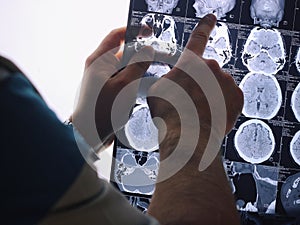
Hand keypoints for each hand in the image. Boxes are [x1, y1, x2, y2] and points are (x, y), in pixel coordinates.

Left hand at [72, 28, 153, 148]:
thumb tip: (148, 50)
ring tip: (153, 70)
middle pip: (122, 51)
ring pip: (124, 66)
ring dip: (138, 66)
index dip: (133, 30)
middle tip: (157, 55)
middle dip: (139, 51)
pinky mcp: (107, 89)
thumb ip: (138, 65)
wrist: (88, 134)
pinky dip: (133, 78)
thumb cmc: (102, 111)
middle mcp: (99, 67)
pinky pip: (122, 78)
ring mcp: (103, 79)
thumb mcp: (125, 86)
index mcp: (99, 60)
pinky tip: (143, 84)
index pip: (116, 36)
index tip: (149, 32)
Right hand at [147, 14, 242, 224]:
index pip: (198, 38)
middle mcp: (211, 68)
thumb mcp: (157, 90)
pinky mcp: (237, 97)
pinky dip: (222, 105)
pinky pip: (229, 97)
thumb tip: (170, 78)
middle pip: (206, 73)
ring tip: (199, 111)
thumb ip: (167, 78)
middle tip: (190, 102)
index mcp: (191, 63)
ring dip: (211, 95)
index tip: (212, 17)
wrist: (188, 136)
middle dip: (200, 84)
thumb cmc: (170, 114)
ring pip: (218, 86)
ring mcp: (227, 82)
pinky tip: (211, 115)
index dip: (204, 26)